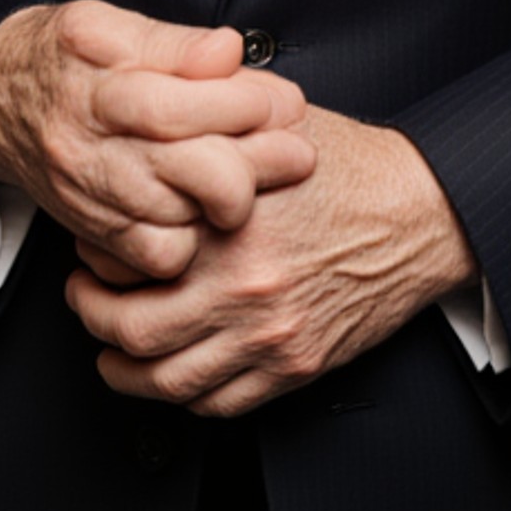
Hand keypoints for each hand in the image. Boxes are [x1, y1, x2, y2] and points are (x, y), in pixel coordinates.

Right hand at [0, 0, 315, 279]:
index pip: (180, 107)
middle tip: (295, 152)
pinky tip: (205, 213)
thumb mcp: (107, 24)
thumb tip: (230, 50)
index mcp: (98, 85)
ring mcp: (94, 195)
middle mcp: (92, 147)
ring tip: (255, 177)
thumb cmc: (59, 56)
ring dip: (231, 204)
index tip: (285, 102)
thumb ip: (173, 41)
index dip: (244, 106)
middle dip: (259, 164)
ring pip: (183, 223)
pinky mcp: (96, 231)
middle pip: (195, 173)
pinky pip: (157, 259)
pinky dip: (191, 242)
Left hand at [65, 107, 475, 415]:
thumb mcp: (275, 125)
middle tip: (85, 300)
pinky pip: (221, 403)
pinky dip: (186, 397)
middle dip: (93, 319)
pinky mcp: (296, 365)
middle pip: (130, 331)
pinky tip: (175, 374)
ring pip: (168, 381)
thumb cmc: (355, 167)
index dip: (93, 253)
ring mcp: (270, 334)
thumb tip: (162, 107)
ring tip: (114, 353)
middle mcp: (242, 286)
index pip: (124, 256)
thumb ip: (213, 125)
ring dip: (126, 372)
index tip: (89, 246)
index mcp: (226, 224)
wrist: (425, 214)